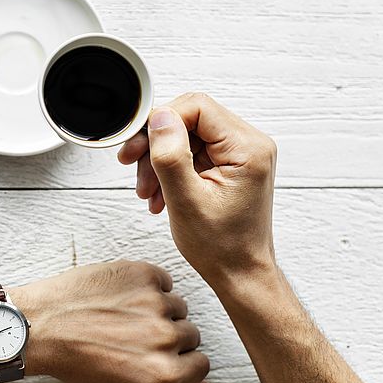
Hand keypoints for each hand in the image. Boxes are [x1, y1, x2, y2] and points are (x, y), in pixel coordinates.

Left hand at [14, 260, 211, 382]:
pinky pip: (163, 281)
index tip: (155, 358)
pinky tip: (121, 298)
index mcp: (162, 373)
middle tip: (131, 338)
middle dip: (167, 338)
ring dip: (158, 312)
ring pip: (178, 307)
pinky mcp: (143, 274)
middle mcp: (164, 337)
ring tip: (122, 317)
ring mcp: (155, 302)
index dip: (179, 363)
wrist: (41, 325)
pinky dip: (148, 287)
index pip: (201, 366)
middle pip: (191, 335)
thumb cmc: (76, 363)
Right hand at [118, 93, 277, 290]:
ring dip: (160, 161)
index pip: (197, 107)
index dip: (161, 120)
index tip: (137, 144)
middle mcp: (250, 145)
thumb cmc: (222, 247)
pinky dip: (172, 170)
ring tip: (147, 192)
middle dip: (157, 144)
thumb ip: (171, 155)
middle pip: (190, 120)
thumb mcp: (186, 201)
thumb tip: (159, 117)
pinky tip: (160, 194)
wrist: (240, 274)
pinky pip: (194, 153)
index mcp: (247, 149)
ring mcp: (241, 156)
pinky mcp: (231, 166)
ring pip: (188, 137)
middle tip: (132, 165)